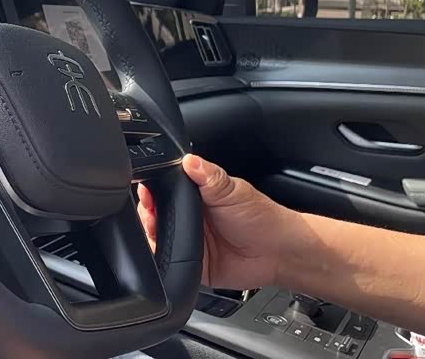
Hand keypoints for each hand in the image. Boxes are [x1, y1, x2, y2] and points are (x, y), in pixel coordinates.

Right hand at [137, 154, 293, 289]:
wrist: (278, 251)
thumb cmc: (260, 217)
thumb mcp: (233, 190)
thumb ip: (209, 176)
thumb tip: (188, 160)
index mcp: (195, 196)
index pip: (164, 190)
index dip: (152, 189)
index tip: (146, 188)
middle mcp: (188, 218)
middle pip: (155, 214)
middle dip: (146, 212)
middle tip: (150, 210)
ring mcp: (188, 242)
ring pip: (156, 238)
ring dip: (150, 233)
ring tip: (153, 229)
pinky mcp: (190, 264)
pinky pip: (167, 263)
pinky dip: (159, 259)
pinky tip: (159, 251)